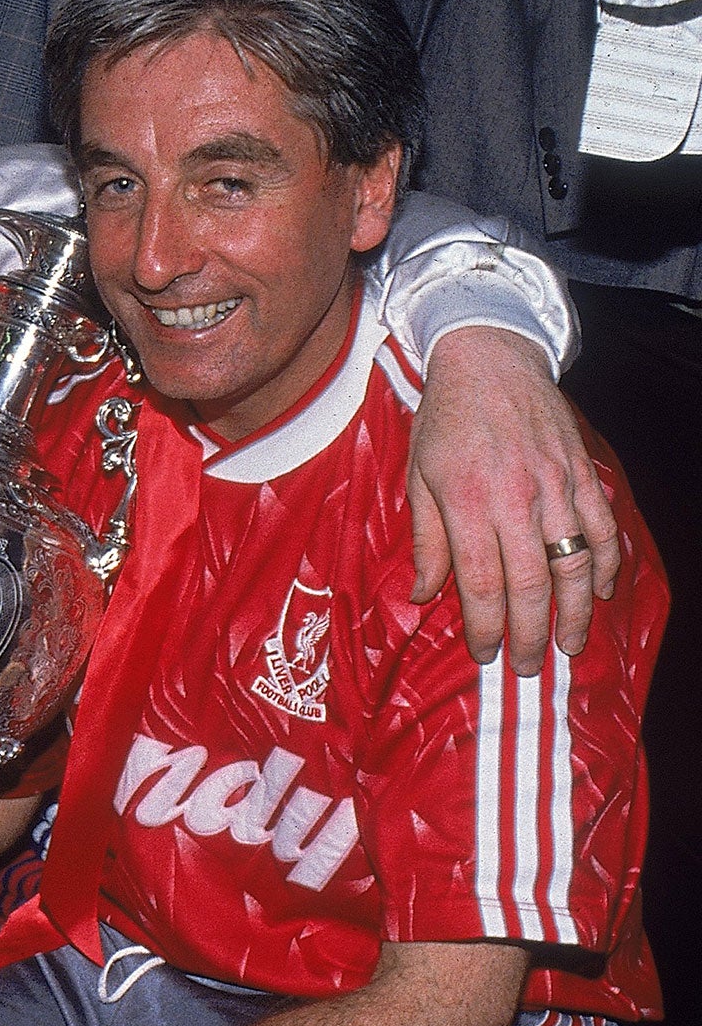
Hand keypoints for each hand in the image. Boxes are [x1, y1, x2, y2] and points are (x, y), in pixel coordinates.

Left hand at [408, 327, 618, 674]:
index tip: (484, 653)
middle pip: (531, 585)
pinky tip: (605, 592)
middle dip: (529, 634)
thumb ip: (425, 540)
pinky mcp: (583, 474)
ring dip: (575, 613)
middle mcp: (517, 499)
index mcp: (468, 503)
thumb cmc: (445, 420)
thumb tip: (424, 595)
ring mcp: (557, 487)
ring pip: (575, 565)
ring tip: (569, 646)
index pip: (481, 583)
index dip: (485, 626)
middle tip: (525, 666)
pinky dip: (608, 565)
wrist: (490, 359)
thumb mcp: (418, 476)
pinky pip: (603, 529)